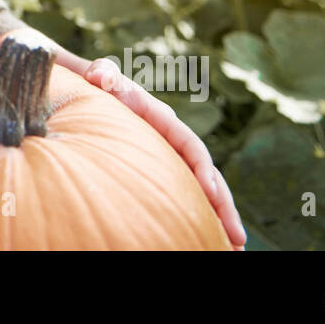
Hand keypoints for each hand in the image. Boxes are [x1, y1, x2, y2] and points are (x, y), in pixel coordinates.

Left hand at [71, 53, 245, 249]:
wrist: (87, 88)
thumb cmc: (93, 84)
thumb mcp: (99, 77)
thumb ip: (103, 73)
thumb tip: (101, 75)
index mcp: (162, 119)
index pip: (190, 146)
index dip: (202, 169)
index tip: (210, 194)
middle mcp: (171, 139)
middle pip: (205, 175)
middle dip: (223, 207)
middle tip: (237, 239)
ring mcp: (166, 157)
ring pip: (198, 191)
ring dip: (217, 219)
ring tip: (234, 249)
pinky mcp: (157, 170)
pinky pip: (181, 196)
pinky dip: (196, 218)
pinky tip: (206, 242)